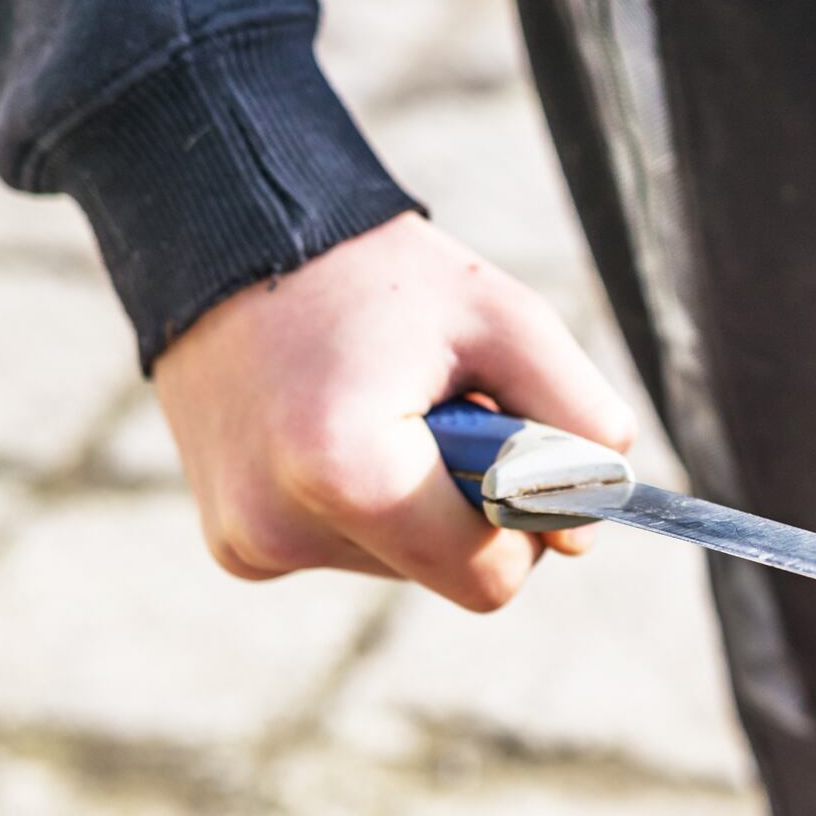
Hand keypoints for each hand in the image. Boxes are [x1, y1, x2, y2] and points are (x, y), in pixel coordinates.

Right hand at [152, 211, 636, 610]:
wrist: (234, 237)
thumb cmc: (381, 275)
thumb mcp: (511, 323)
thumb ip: (581, 425)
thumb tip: (582, 539)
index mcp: (350, 477)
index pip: (489, 579)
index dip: (523, 520)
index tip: (506, 442)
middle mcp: (282, 528)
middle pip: (443, 573)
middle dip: (465, 503)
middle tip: (435, 403)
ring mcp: (247, 543)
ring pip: (397, 562)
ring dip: (412, 496)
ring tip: (375, 402)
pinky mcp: (233, 544)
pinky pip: (344, 548)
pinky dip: (364, 500)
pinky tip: (335, 425)